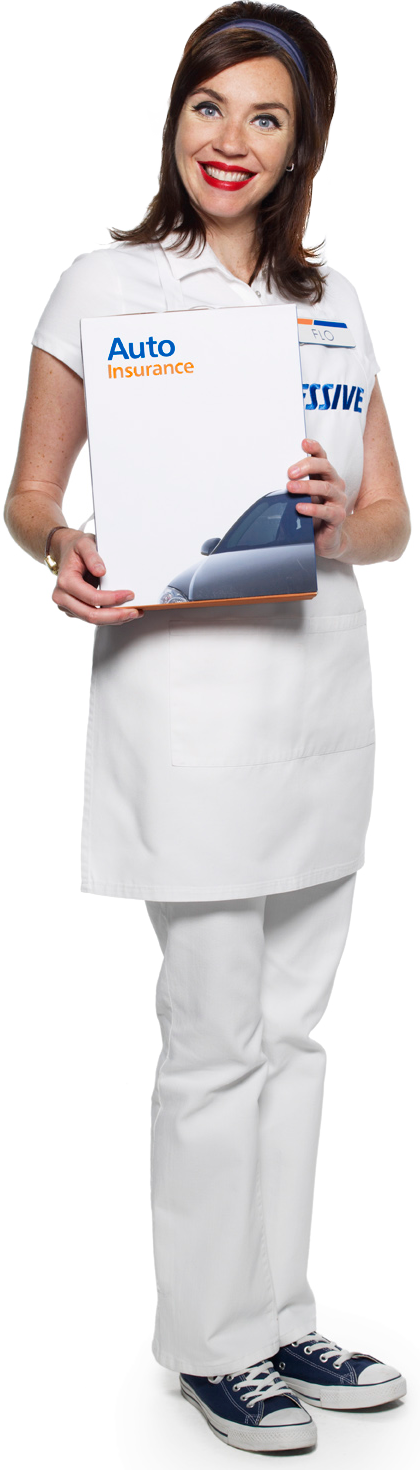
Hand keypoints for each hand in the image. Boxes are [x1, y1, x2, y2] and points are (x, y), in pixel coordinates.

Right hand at [51, 530, 143, 622]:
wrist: (67, 553)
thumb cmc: (76, 549)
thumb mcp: (85, 544)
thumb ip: (92, 555)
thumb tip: (100, 571)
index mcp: (65, 581)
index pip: (92, 597)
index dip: (112, 599)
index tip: (129, 594)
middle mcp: (62, 597)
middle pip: (91, 615)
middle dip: (116, 615)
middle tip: (134, 611)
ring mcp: (67, 606)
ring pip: (92, 621)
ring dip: (115, 619)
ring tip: (132, 613)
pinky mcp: (74, 611)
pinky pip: (93, 619)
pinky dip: (109, 618)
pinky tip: (122, 613)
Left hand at [287, 438, 346, 557]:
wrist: (325, 539)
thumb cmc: (312, 515)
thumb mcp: (302, 497)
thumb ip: (294, 486)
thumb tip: (271, 477)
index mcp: (326, 476)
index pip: (322, 457)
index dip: (314, 448)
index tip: (303, 443)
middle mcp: (335, 485)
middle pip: (325, 467)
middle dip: (307, 466)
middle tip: (290, 472)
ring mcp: (338, 501)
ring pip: (325, 487)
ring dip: (306, 486)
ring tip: (290, 488)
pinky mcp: (338, 517)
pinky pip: (327, 511)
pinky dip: (312, 509)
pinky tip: (300, 508)